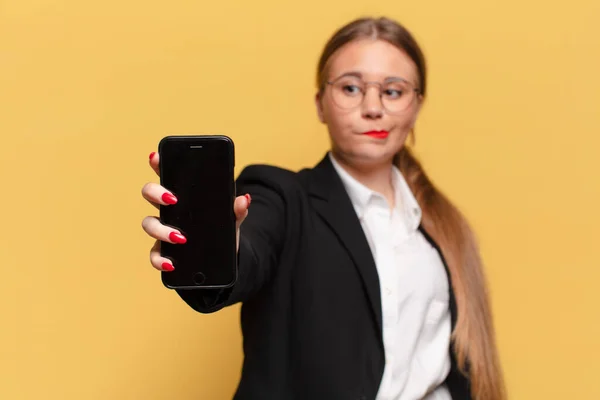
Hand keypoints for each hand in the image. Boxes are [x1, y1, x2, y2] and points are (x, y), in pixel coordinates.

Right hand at [141, 151, 249, 270]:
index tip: (156, 157)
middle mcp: (168, 210)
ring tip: (180, 237)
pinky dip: (159, 259)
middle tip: (173, 199)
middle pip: (150, 194)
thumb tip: (244, 199)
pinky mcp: (164, 252)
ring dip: (161, 229)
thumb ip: (237, 209)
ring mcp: (163, 230)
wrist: (224, 257)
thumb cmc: (222, 229)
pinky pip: (154, 254)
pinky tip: (170, 262)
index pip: (167, 174)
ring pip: (148, 223)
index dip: (157, 163)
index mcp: (183, 195)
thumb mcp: (232, 218)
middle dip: (156, 193)